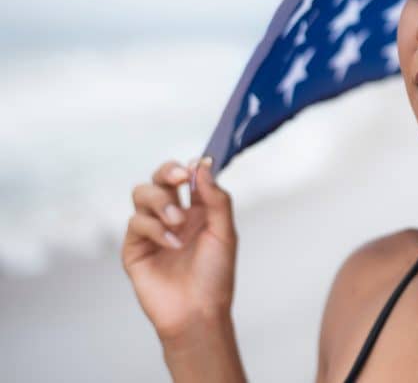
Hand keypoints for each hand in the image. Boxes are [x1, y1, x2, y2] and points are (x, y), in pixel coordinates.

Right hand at [121, 157, 238, 342]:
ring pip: (142, 193)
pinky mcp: (135, 247)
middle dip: (168, 171)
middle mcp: (173, 215)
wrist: (198, 311)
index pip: (188, 176)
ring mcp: (152, 230)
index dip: (190, 166)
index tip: (197, 164)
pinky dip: (155, 228)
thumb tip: (202, 166)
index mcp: (198, 209)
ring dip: (161, 201)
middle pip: (159, 178)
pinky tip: (173, 243)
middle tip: (181, 178)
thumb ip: (216, 199)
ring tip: (178, 220)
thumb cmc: (215, 275)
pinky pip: (136, 222)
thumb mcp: (225, 233)